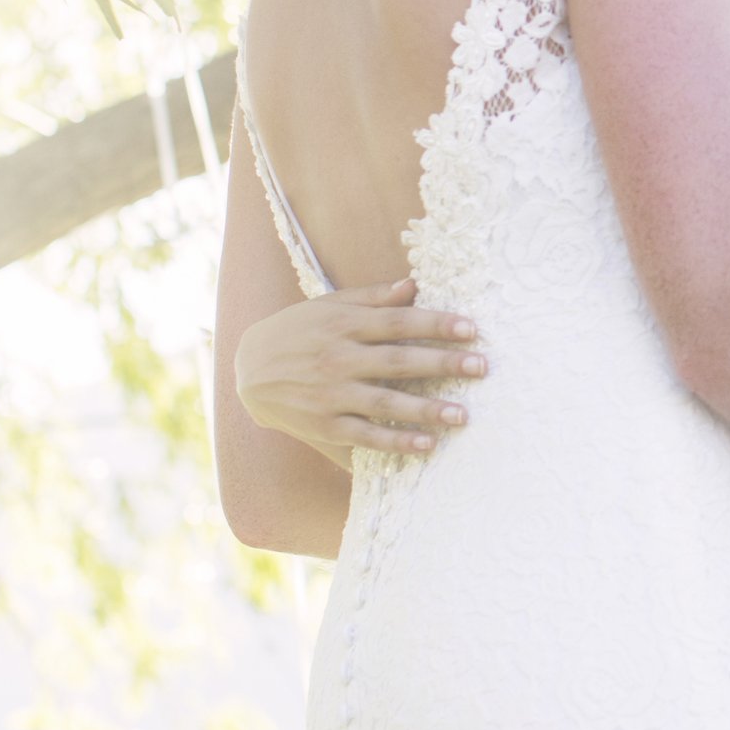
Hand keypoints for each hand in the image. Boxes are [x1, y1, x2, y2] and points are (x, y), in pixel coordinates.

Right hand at [234, 281, 482, 465]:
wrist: (248, 369)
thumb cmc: (299, 331)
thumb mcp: (330, 306)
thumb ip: (373, 298)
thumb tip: (414, 285)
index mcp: (345, 324)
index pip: (399, 322)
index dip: (436, 324)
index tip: (471, 329)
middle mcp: (339, 358)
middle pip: (399, 361)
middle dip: (443, 363)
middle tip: (482, 367)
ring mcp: (331, 394)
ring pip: (385, 402)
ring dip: (426, 409)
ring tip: (463, 415)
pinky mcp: (325, 425)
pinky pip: (366, 435)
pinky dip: (396, 440)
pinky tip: (427, 444)